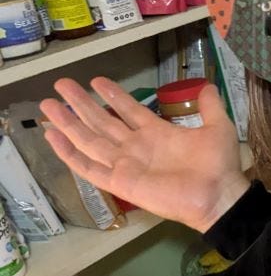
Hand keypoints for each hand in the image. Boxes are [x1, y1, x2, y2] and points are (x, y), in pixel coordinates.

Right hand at [40, 77, 250, 233]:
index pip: (128, 110)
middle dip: (81, 103)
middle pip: (102, 121)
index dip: (113, 95)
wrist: (217, 195)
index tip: (96, 80)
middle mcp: (136, 147)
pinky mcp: (119, 182)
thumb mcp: (217, 128)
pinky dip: (69, 153)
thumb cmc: (218, 164)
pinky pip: (88, 167)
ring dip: (68, 123)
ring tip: (48, 105)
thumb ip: (210, 107)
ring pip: (89, 140)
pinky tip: (53, 137)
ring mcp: (125, 164)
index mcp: (157, 133)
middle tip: (61, 85)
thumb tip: (207, 86)